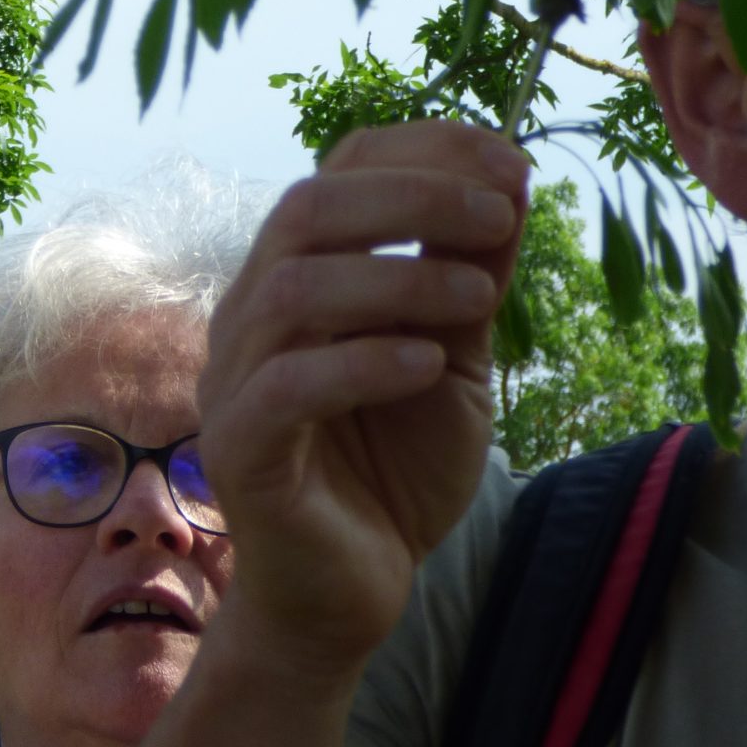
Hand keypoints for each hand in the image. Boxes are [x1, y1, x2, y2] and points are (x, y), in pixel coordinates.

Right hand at [195, 121, 526, 681]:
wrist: (352, 595)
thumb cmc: (396, 469)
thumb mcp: (456, 357)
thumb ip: (470, 276)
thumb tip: (511, 179)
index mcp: (297, 274)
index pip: (338, 171)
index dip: (422, 151)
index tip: (511, 160)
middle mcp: (251, 311)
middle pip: (306, 208)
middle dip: (412, 195)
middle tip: (499, 215)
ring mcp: (235, 379)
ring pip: (291, 288)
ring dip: (398, 278)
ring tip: (478, 299)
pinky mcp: (239, 450)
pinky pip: (286, 386)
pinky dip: (363, 363)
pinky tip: (427, 367)